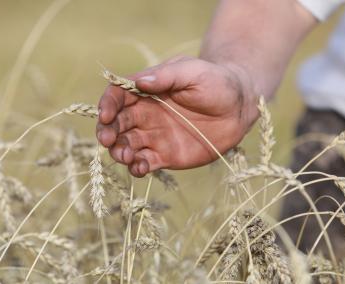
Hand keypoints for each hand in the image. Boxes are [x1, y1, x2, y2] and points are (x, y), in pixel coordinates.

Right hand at [97, 56, 258, 176]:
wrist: (239, 108)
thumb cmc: (217, 82)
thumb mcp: (193, 71)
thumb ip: (168, 76)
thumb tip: (139, 82)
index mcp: (147, 91)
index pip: (118, 96)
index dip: (107, 104)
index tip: (105, 115)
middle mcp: (145, 114)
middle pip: (116, 123)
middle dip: (107, 131)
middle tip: (108, 140)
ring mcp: (153, 136)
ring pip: (126, 145)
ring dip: (119, 151)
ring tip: (125, 156)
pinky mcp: (164, 155)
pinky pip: (144, 163)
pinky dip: (136, 167)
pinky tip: (139, 168)